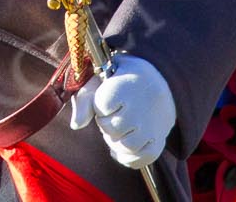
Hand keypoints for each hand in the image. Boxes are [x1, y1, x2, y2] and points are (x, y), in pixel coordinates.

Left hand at [68, 53, 175, 169]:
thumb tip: (76, 125)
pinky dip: (129, 157)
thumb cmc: (121, 78)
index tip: (109, 96)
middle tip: (114, 113)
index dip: (99, 105)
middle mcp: (141, 107)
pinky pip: (142, 158)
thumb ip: (84, 98)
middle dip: (105, 123)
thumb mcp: (101, 77)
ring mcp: (151, 126)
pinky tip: (124, 147)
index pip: (101, 107)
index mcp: (125, 86)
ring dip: (116, 141)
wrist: (159, 80)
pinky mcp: (159, 140)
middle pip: (111, 129)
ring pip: (126, 146)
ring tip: (119, 129)